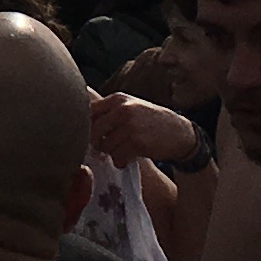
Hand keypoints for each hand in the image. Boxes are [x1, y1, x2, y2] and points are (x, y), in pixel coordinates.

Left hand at [89, 92, 209, 172]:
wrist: (179, 133)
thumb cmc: (151, 122)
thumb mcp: (131, 108)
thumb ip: (109, 112)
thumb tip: (80, 124)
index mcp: (118, 99)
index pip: (89, 111)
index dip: (86, 127)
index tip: (93, 136)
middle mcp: (123, 110)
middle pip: (93, 131)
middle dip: (96, 143)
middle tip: (103, 149)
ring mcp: (130, 126)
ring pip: (105, 146)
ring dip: (111, 154)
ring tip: (122, 151)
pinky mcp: (137, 143)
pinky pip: (117, 157)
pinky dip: (120, 162)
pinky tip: (129, 158)